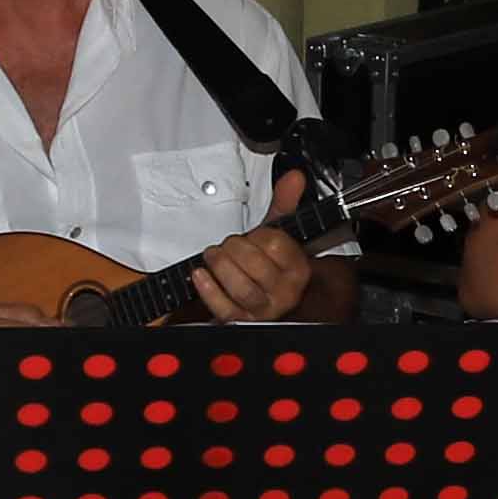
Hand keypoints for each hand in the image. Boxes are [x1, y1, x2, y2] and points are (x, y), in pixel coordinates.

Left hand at [185, 177, 319, 320]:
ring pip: (242, 290)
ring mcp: (263, 310)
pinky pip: (225, 309)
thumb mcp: (277, 233)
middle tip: (226, 244)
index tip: (252, 235)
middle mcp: (285, 292)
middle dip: (234, 249)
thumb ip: (284, 203)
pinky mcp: (241, 322)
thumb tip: (294, 176)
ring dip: (221, 267)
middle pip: (257, 267)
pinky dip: (208, 290)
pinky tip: (200, 275)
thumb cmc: (269, 264)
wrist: (269, 298)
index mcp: (298, 268)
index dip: (258, 235)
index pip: (277, 245)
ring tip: (212, 256)